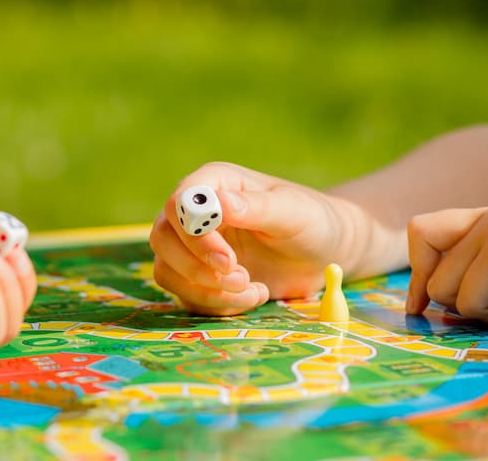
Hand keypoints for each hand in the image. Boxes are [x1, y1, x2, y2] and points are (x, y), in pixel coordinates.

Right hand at [149, 162, 362, 315]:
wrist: (325, 252)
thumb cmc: (313, 221)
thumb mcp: (292, 212)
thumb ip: (256, 207)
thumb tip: (219, 204)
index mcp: (215, 183)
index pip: (178, 204)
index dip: (194, 235)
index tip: (228, 260)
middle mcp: (196, 212)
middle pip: (163, 239)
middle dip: (197, 268)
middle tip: (241, 278)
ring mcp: (193, 246)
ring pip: (168, 271)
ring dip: (207, 290)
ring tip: (253, 289)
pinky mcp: (199, 275)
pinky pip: (187, 295)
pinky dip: (217, 304)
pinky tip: (254, 295)